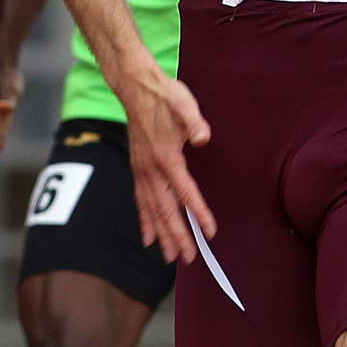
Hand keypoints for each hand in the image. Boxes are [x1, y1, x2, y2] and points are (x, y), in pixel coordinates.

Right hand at [120, 63, 214, 263]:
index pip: (185, 192)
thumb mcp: (184, 104)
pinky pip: (140, 202)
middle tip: (190, 258)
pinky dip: (144, 222)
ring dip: (162, 235)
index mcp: (167, 158)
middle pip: (166, 210)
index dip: (198, 213)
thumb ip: (194, 122)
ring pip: (152, 211)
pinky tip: (148, 239)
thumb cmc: (165, 96)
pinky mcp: (138, 169)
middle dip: (178, 236)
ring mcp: (142, 171)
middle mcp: (152, 170)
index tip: (210, 232)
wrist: (137, 88)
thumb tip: (203, 137)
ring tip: (169, 258)